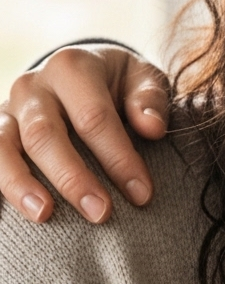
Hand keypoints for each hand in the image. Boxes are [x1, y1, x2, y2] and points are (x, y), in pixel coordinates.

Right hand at [0, 44, 169, 222]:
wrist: (80, 72)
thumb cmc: (119, 83)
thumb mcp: (142, 78)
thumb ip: (150, 99)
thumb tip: (152, 128)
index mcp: (72, 67)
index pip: (94, 118)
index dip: (118, 158)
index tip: (142, 194)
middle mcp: (32, 86)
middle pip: (45, 135)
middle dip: (73, 178)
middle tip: (101, 213)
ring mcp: (8, 109)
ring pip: (3, 147)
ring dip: (22, 184)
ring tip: (44, 215)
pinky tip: (2, 213)